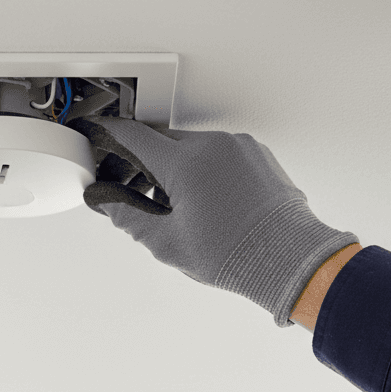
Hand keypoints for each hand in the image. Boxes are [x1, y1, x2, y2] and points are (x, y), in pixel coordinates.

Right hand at [67, 116, 358, 327]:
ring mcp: (238, 146)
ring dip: (181, 168)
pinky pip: (221, 152)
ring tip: (187, 207)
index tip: (102, 133)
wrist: (288, 258)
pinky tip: (212, 201)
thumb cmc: (237, 255)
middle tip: (146, 194)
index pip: (135, 137)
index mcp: (185, 165)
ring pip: (193, 147)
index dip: (112, 135)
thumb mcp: (167, 244)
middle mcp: (212, 146)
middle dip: (150, 164)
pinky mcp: (257, 153)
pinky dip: (209, 169)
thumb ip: (130, 219)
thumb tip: (110, 204)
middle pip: (164, 142)